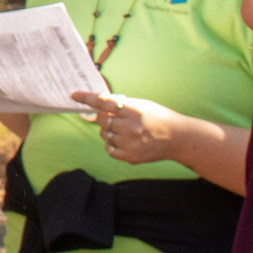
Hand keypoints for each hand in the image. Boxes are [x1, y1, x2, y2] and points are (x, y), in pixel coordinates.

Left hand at [74, 91, 188, 166]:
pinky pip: (109, 149)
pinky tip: (124, 140)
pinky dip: (112, 144)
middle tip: (114, 117)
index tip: (74, 95)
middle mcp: (131, 127)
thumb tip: (98, 104)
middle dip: (103, 117)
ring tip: (125, 130)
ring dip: (108, 130)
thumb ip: (121, 104)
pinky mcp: (130, 157)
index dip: (87, 98)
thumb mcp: (142, 104)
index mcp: (135, 110)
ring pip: (104, 135)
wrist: (179, 138)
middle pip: (102, 120)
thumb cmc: (159, 117)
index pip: (104, 102)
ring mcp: (130, 144)